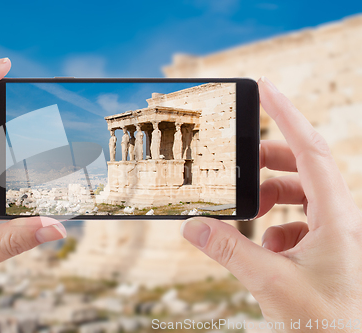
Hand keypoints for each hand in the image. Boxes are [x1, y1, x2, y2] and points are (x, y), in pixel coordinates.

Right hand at [181, 77, 361, 329]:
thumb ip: (228, 251)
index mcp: (339, 217)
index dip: (286, 115)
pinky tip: (269, 248)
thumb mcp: (271, 284)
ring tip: (251, 213)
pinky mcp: (330, 250)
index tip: (265, 88)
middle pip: (306, 168)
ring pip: (303, 196)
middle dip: (270, 161)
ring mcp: (338, 235)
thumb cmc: (329, 324)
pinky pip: (303, 222)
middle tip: (241, 163)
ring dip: (272, 198)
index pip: (311, 149)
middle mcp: (344, 219)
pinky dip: (280, 226)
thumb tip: (192, 227)